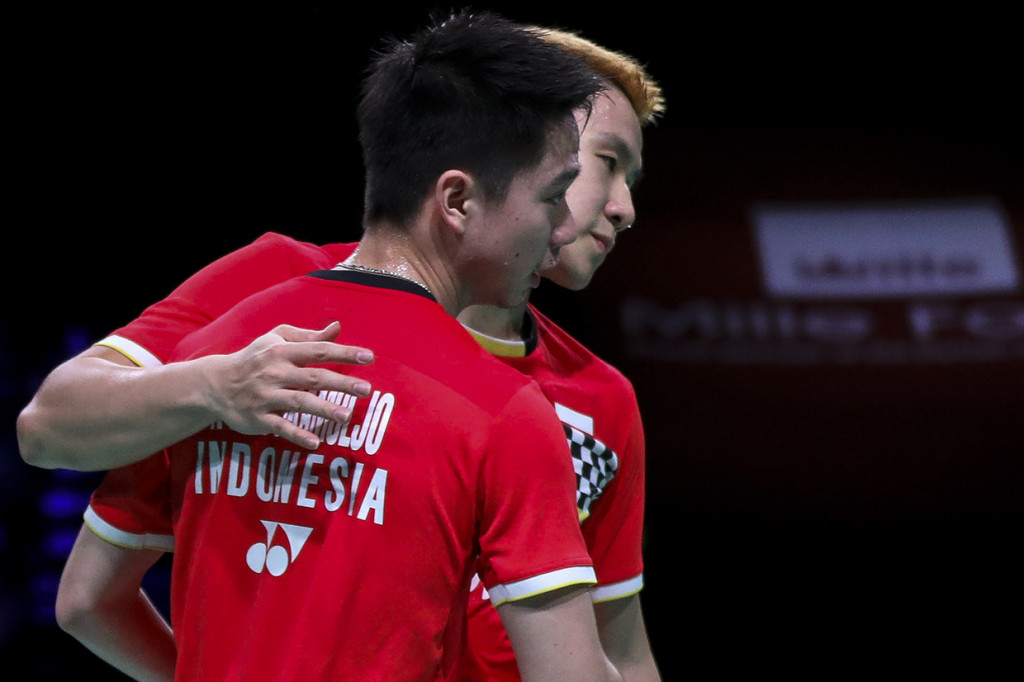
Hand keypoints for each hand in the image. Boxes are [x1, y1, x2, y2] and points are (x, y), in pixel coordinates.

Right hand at [204, 322, 373, 449]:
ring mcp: (265, 396)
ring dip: (324, 409)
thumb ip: (308, 336)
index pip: (318, 350)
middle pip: (314, 377)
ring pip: (299, 402)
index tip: (369, 357)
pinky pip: (280, 427)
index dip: (344, 353)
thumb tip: (338, 327)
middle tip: (367, 389)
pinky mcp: (258, 418)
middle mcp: (274, 373)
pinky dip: (297, 435)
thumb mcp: (277, 340)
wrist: (214, 384)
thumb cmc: (255, 358)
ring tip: (346, 415)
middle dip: (341, 383)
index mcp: (282, 351)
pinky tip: (316, 442)